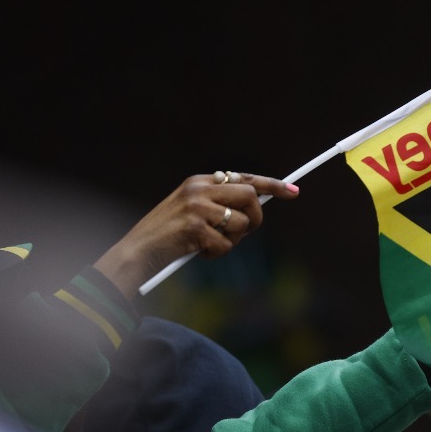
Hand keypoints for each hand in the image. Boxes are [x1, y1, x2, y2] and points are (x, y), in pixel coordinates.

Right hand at [93, 171, 298, 292]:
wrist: (137, 251)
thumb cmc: (167, 236)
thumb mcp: (191, 211)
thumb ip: (218, 205)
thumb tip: (256, 209)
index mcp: (200, 182)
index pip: (244, 178)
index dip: (272, 185)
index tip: (293, 191)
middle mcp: (199, 189)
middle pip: (250, 197)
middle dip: (256, 218)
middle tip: (245, 233)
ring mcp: (197, 207)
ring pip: (241, 223)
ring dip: (232, 241)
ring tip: (209, 245)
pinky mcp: (195, 227)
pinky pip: (226, 244)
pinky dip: (217, 254)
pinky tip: (198, 253)